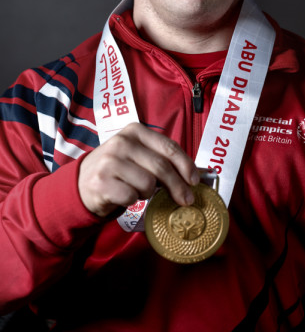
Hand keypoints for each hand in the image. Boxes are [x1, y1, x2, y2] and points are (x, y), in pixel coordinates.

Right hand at [78, 122, 199, 216]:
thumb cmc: (119, 168)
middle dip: (177, 186)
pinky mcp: (101, 182)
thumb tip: (193, 176)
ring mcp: (109, 161)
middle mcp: (121, 142)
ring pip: (148, 184)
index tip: (195, 181)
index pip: (169, 148)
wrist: (82, 181)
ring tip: (137, 189)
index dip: (186, 166)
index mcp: (135, 131)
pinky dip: (132, 200)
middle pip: (161, 168)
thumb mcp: (138, 154)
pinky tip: (124, 195)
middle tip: (185, 200)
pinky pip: (131, 197)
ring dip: (147, 193)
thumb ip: (161, 158)